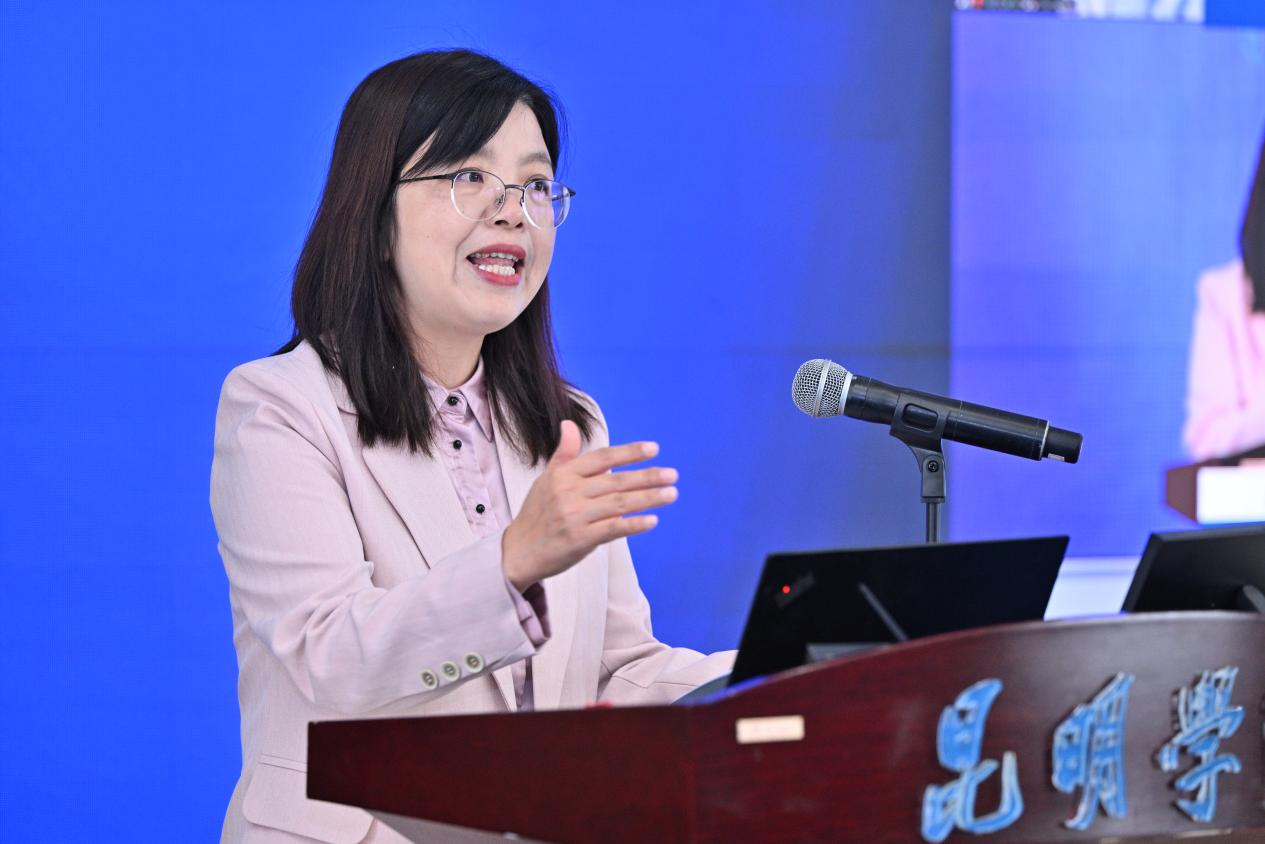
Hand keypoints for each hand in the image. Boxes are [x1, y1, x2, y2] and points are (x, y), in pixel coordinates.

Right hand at [501, 420, 677, 590]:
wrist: (520, 550)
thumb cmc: (538, 513)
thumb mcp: (547, 479)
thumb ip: (565, 454)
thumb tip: (569, 424)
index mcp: (564, 474)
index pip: (602, 458)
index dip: (629, 452)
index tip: (654, 448)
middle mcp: (569, 492)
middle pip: (616, 481)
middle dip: (647, 477)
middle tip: (673, 474)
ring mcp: (575, 516)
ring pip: (619, 503)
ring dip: (648, 498)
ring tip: (671, 494)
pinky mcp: (580, 539)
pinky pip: (613, 529)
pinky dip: (634, 524)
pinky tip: (653, 520)